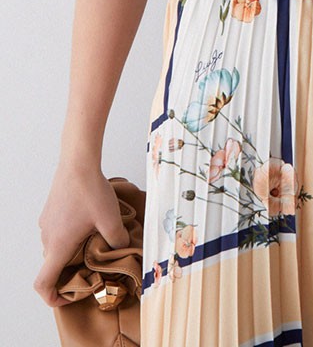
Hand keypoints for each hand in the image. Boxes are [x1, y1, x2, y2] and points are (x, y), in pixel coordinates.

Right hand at [34, 162, 130, 307]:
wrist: (78, 162)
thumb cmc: (91, 191)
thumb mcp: (110, 219)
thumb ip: (117, 241)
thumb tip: (122, 250)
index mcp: (58, 246)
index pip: (43, 284)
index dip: (53, 297)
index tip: (70, 295)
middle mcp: (47, 237)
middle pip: (52, 266)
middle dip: (70, 272)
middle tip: (94, 267)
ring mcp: (46, 224)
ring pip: (56, 248)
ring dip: (71, 252)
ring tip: (94, 242)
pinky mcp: (50, 211)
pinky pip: (57, 232)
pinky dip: (69, 237)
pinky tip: (89, 224)